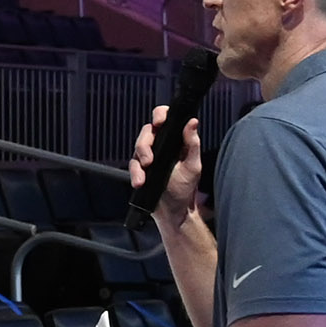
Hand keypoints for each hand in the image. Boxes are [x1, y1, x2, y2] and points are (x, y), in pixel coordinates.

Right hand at [130, 106, 205, 221]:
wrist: (173, 211)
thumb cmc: (185, 188)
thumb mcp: (193, 165)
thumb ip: (192, 144)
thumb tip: (192, 122)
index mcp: (175, 140)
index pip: (166, 119)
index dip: (160, 116)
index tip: (160, 123)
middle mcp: (160, 146)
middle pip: (147, 132)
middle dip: (145, 143)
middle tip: (150, 158)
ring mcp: (149, 157)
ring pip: (137, 147)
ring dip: (140, 157)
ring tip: (146, 169)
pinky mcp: (139, 170)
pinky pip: (132, 165)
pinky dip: (135, 173)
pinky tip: (140, 181)